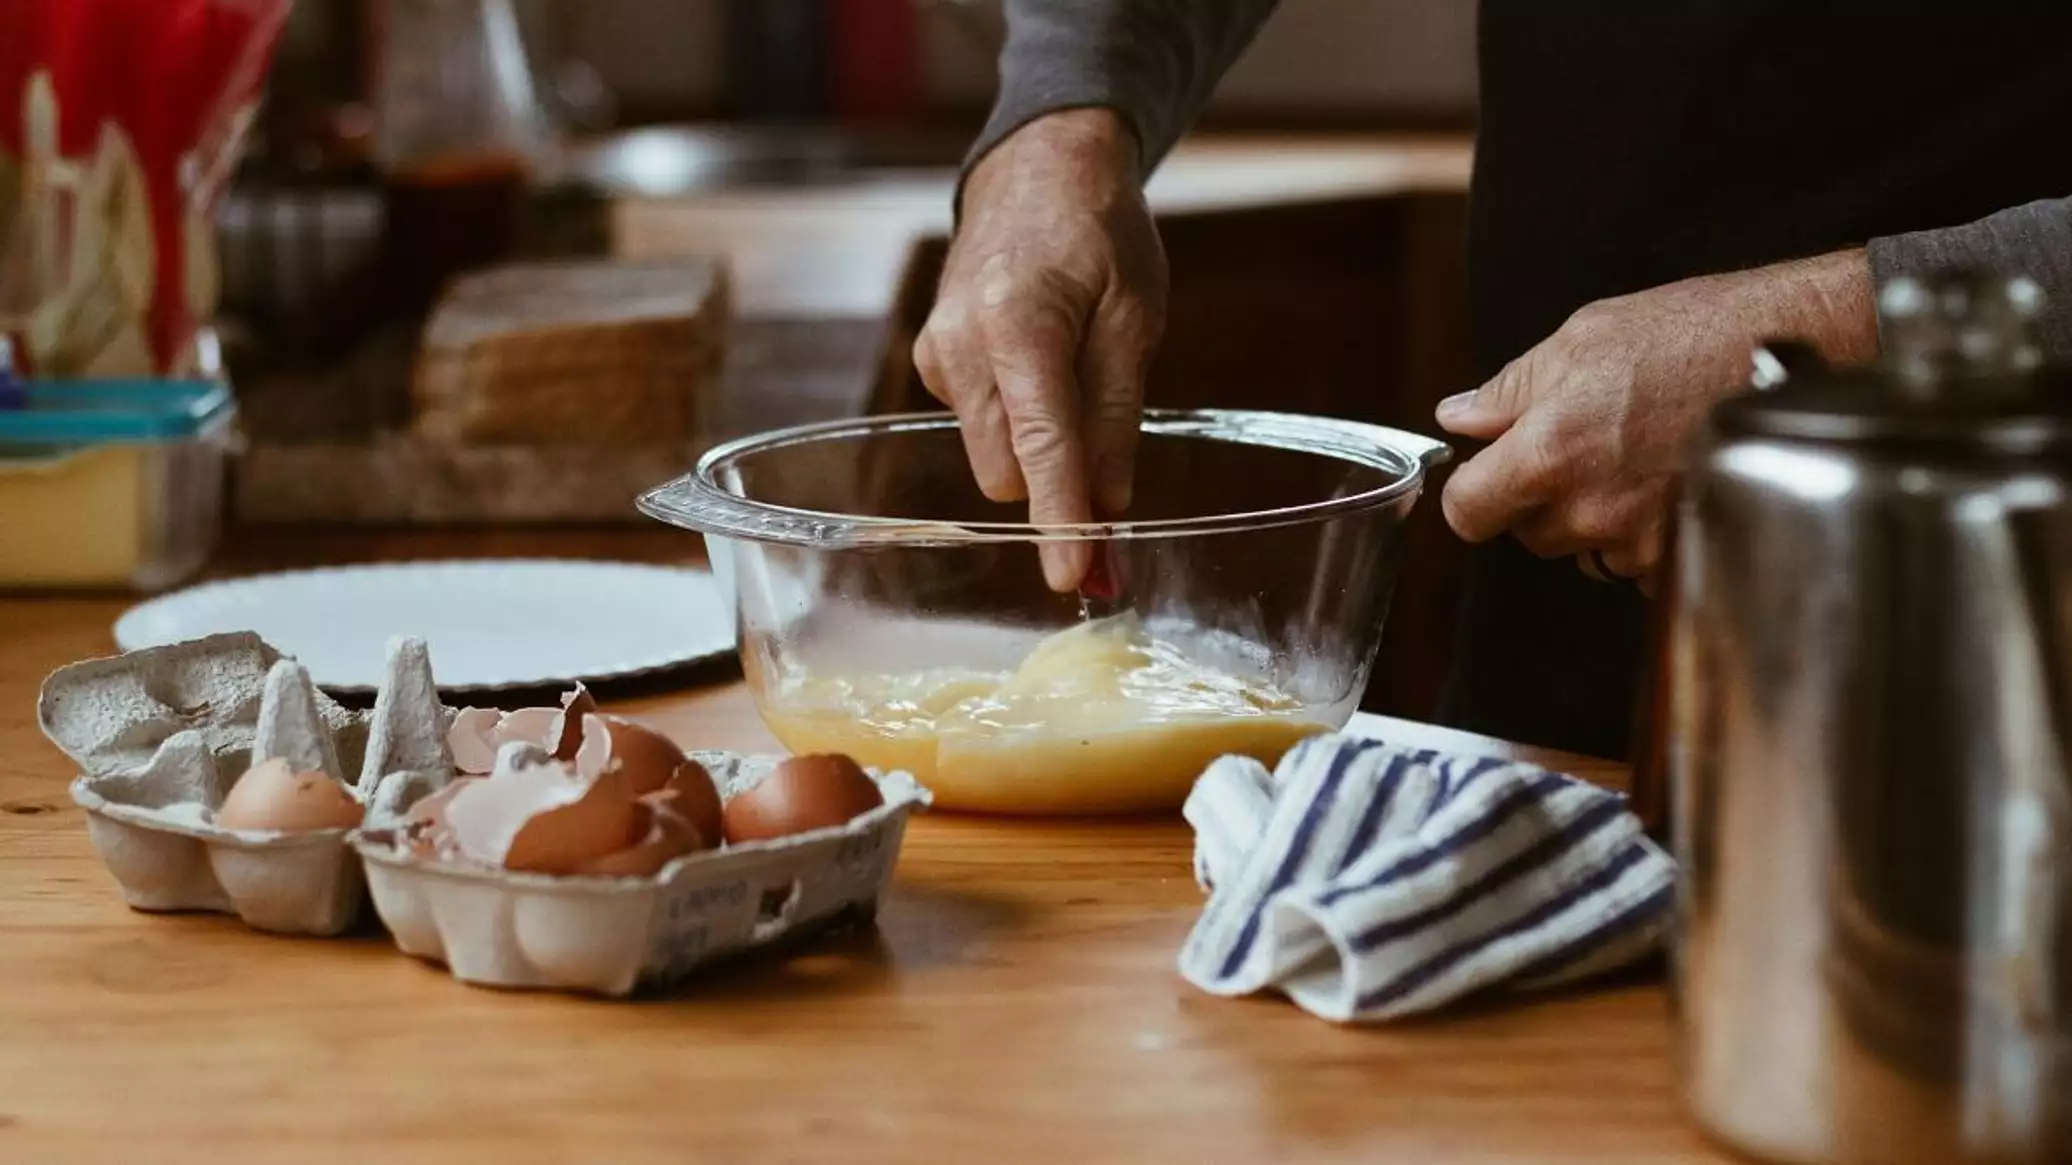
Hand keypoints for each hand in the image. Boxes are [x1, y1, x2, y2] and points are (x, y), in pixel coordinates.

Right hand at [914, 108, 1168, 589]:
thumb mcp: (1135, 319)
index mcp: (1020, 327)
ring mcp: (937, 356)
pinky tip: (1038, 366)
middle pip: (1009, 471)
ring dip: (1038, 449)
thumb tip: (1111, 511)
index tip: (1073, 578)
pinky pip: (980, 425)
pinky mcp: (932, 362)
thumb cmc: (1099, 235)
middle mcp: (961, 346)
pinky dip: (1016, 419)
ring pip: (992, 456)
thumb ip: (1118, 418)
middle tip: (1112, 475)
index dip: (1061, 521)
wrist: (1037, 169)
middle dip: (1058, 486)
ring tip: (1075, 379)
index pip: (1042, 448)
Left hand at [1434, 249, 1877, 591]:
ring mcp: (1640, 540)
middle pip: (1528, 533)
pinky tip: (1669, 481)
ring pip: (1584, 550)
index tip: (1485, 475)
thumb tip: (1457, 418)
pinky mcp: (1685, 556)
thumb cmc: (1693, 334)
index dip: (1471, 493)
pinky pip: (1636, 564)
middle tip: (1584, 445)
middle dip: (1541, 498)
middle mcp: (1591, 509)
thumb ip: (1508, 391)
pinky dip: (1644, 534)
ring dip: (1595, 518)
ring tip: (1637, 457)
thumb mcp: (1584, 338)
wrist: (1797, 353)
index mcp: (1550, 452)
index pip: (1467, 513)